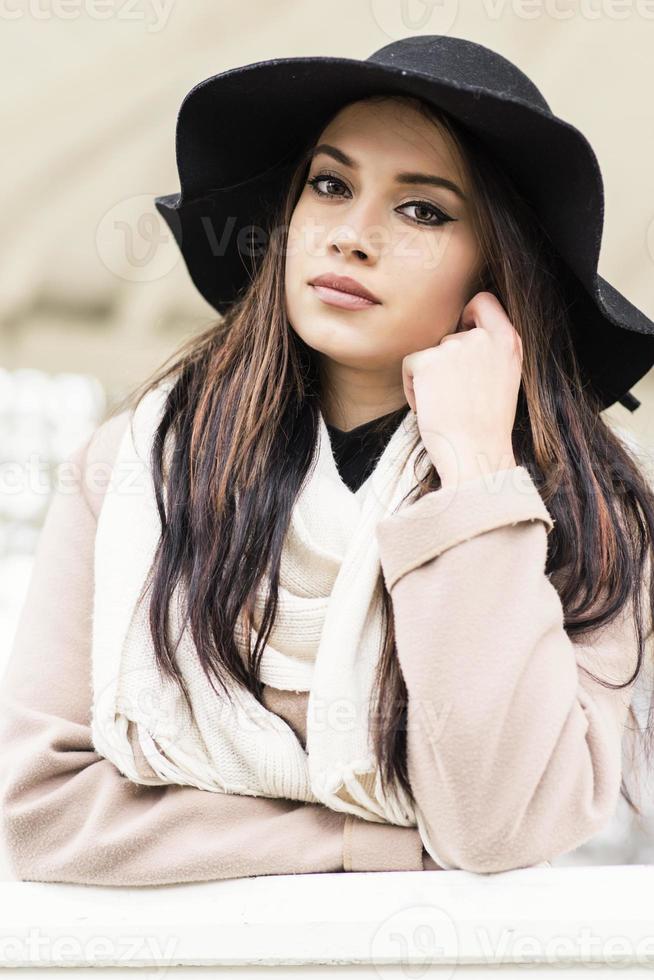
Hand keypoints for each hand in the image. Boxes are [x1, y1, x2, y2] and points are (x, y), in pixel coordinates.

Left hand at [401, 291, 521, 486]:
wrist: (476, 455)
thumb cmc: (488, 427)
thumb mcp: (507, 378)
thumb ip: (492, 351)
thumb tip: (465, 331)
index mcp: (508, 341)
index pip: (484, 301)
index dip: (469, 313)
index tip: (464, 330)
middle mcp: (483, 337)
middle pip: (450, 335)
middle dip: (446, 364)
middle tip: (459, 397)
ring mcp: (455, 346)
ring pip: (429, 354)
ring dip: (430, 379)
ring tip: (447, 407)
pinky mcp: (427, 361)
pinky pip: (410, 366)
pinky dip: (413, 388)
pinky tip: (430, 408)